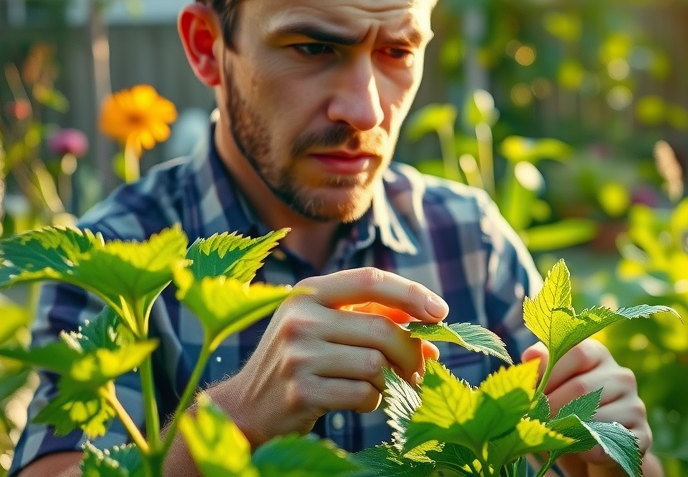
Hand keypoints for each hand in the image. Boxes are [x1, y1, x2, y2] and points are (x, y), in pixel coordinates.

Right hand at [217, 267, 447, 444]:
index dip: (411, 293)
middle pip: (381, 330)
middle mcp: (299, 318)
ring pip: (375, 365)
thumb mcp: (327, 328)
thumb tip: (431, 326)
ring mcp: (297, 355)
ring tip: (382, 387)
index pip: (369, 280)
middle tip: (420, 369)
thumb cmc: (299, 361)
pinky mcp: (301, 392)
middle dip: (410, 352)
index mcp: (308, 292)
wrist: (246, 407)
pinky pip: (362, 394)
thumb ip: (373, 318)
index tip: (441, 312)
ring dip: (390, 381)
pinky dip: (373, 401)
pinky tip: (362, 401)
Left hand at [522, 339, 651, 468]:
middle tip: (535, 420)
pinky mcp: (643, 434)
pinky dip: (594, 449)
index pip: (577, 352)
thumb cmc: (564, 406)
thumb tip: (531, 357)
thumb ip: (541, 368)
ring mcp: (635, 405)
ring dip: (570, 429)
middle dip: (553, 406)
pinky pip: (615, 441)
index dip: (551, 373)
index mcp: (598, 354)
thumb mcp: (551, 383)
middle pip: (583, 387)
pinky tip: (581, 451)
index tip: (532, 393)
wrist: (591, 445)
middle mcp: (621, 376)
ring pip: (598, 416)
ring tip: (553, 434)